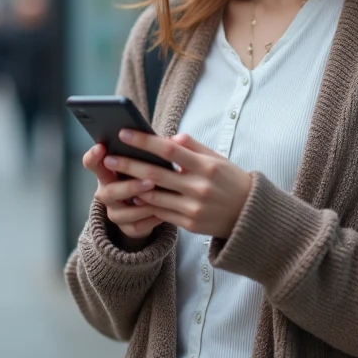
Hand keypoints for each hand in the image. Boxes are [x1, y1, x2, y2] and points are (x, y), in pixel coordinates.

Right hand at [83, 143, 163, 248]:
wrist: (146, 206)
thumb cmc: (145, 174)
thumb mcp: (144, 162)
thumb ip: (149, 151)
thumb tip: (174, 138)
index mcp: (106, 172)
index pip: (91, 163)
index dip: (93, 157)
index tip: (101, 148)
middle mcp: (106, 193)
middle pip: (107, 192)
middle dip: (129, 187)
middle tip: (150, 180)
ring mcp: (115, 212)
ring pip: (122, 213)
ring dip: (142, 206)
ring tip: (160, 198)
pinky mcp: (127, 228)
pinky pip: (137, 226)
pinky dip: (151, 219)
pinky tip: (165, 211)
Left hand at [103, 131, 253, 238]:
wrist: (249, 216)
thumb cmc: (231, 181)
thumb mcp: (218, 160)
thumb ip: (194, 147)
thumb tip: (171, 136)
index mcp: (207, 167)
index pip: (170, 150)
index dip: (145, 141)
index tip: (125, 133)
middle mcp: (199, 187)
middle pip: (156, 174)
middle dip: (129, 165)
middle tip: (109, 157)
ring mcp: (193, 208)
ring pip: (154, 196)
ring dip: (131, 187)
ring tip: (115, 177)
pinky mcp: (189, 224)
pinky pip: (161, 212)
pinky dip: (145, 203)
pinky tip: (132, 195)